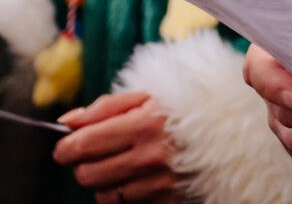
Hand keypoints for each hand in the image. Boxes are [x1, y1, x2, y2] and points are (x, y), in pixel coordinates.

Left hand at [56, 90, 183, 200]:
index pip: (84, 145)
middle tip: (94, 155)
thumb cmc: (183, 111)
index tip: (64, 148)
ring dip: (105, 183)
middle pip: (88, 175)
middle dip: (83, 165)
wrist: (228, 133)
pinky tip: (135, 179)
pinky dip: (124, 196)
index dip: (66, 148)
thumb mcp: (147, 98)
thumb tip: (67, 122)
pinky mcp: (168, 202)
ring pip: (104, 195)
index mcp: (145, 124)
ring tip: (120, 166)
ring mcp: (160, 183)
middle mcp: (152, 156)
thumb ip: (104, 108)